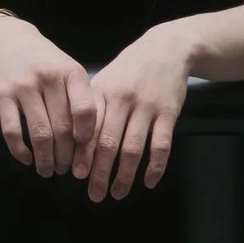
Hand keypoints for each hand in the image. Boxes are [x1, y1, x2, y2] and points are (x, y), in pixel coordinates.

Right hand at [0, 15, 97, 179]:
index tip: (86, 150)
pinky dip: (19, 150)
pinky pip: (11, 130)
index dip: (88, 135)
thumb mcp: (70, 71)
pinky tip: (26, 159)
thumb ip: (81, 100)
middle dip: (67, 156)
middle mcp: (48, 78)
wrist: (9, 40)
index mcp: (71, 73)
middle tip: (68, 170)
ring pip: (39, 133)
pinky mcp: (2, 95)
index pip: (85, 110)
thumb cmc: (47, 62)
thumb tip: (88, 144)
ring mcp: (23, 86)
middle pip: (62, 128)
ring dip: (45, 158)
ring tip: (48, 170)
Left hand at [85, 22, 196, 200]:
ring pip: (133, 148)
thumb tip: (74, 142)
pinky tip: (149, 182)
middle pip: (108, 143)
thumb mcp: (104, 80)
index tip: (75, 174)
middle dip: (99, 172)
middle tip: (94, 194)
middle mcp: (121, 100)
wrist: (166, 48)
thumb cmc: (129, 69)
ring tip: (118, 193)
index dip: (81, 153)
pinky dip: (155, 167)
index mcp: (100, 93)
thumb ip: (92, 108)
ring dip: (125, 175)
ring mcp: (146, 107)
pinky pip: (161, 145)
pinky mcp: (169, 113)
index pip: (87, 128)